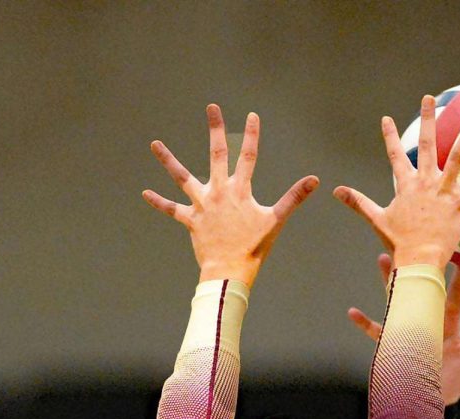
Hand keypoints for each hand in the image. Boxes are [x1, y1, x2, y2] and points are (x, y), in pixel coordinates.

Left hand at [144, 104, 318, 286]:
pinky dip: (159, 202)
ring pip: (182, 177)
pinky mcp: (190, 220)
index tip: (251, 116)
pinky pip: (172, 210)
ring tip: (155, 144)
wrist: (230, 270)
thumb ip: (293, 198)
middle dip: (216, 130)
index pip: (248, 157)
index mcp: (240, 190)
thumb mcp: (276, 221)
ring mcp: (202, 204)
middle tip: (212, 108)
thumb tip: (315, 180)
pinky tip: (145, 193)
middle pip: (217, 154)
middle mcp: (219, 192)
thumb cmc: (254, 247)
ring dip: (168, 160)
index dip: (251, 136)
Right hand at [334, 95, 459, 269]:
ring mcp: (444, 190)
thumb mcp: (377, 219)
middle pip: (427, 143)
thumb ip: (358, 202)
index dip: (389, 136)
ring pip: (458, 155)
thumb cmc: (399, 242)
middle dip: (428, 119)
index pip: (395, 155)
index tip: (386, 119)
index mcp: (406, 185)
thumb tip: (335, 191)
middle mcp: (426, 181)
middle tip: (429, 98)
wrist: (418, 259)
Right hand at [349, 254, 459, 405]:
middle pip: (422, 290)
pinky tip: (353, 312)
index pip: (454, 296)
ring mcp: (409, 333)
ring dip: (390, 282)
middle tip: (416, 244)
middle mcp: (427, 324)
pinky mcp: (393, 346)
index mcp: (448, 325)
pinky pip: (377, 333)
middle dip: (419, 268)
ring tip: (382, 259)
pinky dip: (365, 324)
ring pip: (398, 301)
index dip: (459, 277)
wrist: (429, 404)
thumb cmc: (451, 383)